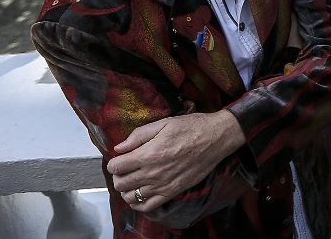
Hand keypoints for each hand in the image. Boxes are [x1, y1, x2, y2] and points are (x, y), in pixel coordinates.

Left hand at [108, 111, 244, 212]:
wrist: (217, 138)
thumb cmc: (192, 127)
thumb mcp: (164, 124)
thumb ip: (139, 135)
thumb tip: (119, 147)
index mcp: (149, 154)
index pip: (116, 166)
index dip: (114, 162)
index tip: (120, 158)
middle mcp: (153, 173)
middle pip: (121, 183)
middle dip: (118, 176)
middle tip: (125, 168)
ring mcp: (163, 185)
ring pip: (131, 196)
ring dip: (127, 189)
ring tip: (132, 180)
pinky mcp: (173, 191)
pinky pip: (148, 206)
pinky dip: (139, 203)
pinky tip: (140, 194)